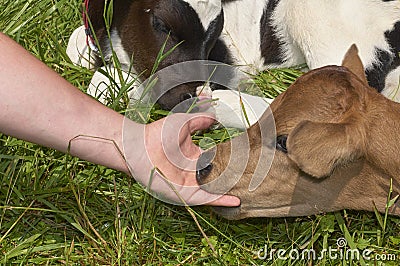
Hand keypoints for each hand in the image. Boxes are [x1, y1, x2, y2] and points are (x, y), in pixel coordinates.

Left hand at [123, 113, 240, 205]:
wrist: (139, 145)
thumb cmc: (158, 133)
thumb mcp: (185, 123)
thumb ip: (201, 120)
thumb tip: (215, 117)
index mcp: (194, 157)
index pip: (216, 161)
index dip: (230, 162)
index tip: (247, 161)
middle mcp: (193, 172)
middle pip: (217, 177)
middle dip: (233, 179)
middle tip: (254, 178)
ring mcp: (189, 184)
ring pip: (214, 190)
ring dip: (230, 191)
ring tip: (250, 192)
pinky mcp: (184, 193)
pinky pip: (205, 199)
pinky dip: (220, 200)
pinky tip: (235, 200)